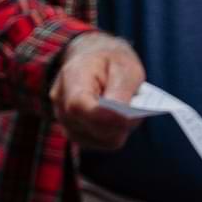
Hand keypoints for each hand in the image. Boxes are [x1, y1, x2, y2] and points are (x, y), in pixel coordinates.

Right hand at [49, 33, 144, 149]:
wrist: (94, 59)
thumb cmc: (112, 62)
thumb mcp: (124, 67)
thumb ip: (121, 91)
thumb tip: (122, 118)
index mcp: (71, 77)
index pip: (78, 106)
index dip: (103, 116)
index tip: (127, 117)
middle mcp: (61, 103)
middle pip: (92, 127)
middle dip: (121, 121)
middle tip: (139, 105)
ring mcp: (66, 122)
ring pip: (102, 139)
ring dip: (120, 127)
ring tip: (129, 107)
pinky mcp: (77, 134)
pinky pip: (103, 143)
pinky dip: (117, 132)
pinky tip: (121, 117)